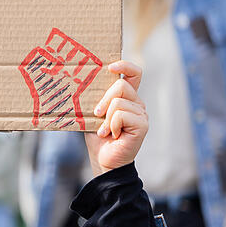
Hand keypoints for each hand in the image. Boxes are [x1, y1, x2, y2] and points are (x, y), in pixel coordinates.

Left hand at [85, 61, 147, 175]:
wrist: (103, 161)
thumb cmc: (97, 137)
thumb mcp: (93, 112)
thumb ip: (96, 97)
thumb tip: (83, 80)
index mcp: (127, 98)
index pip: (134, 73)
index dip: (124, 65)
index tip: (110, 67)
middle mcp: (137, 103)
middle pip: (121, 85)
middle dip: (104, 100)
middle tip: (97, 114)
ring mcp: (141, 114)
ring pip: (119, 102)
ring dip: (106, 118)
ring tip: (105, 130)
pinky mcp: (142, 125)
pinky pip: (121, 115)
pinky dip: (111, 125)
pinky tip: (113, 135)